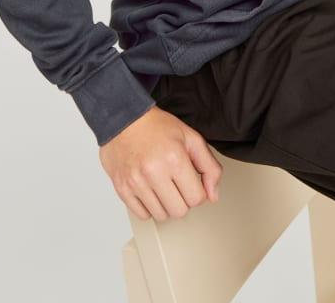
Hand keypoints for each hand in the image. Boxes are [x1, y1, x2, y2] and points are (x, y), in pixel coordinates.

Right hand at [98, 105, 222, 221]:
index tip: (192, 183)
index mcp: (175, 158)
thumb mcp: (191, 138)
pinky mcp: (122, 188)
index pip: (196, 198)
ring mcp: (136, 182)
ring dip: (166, 205)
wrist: (124, 119)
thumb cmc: (157, 127)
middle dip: (183, 200)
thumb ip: (209, 166)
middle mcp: (154, 172)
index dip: (198, 192)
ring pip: (161, 216)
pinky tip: (151, 191)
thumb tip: (212, 195)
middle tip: (178, 185)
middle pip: (179, 211)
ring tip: (164, 186)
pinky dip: (149, 207)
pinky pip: (142, 215)